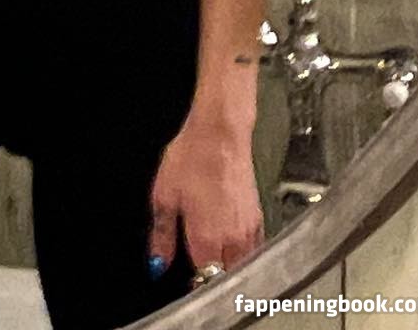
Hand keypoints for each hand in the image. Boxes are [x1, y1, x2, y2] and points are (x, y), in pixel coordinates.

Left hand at [148, 112, 263, 279]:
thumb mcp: (164, 196)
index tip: (188, 282)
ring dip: (230, 268)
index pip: (205, 279)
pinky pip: (255, 250)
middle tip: (200, 271)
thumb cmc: (191, 159)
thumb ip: (162, 235)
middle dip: (215, 279)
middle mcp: (233, 239)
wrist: (219, 134)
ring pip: (244, 266)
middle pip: (228, 276)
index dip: (196, 284)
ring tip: (214, 258)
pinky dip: (243, 255)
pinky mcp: (259, 218)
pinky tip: (230, 244)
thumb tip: (158, 264)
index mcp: (207, 237)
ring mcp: (250, 230)